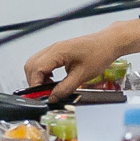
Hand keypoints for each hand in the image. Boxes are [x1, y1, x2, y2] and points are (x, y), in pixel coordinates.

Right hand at [22, 20, 138, 102]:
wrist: (108, 43)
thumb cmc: (99, 53)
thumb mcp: (82, 76)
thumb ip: (65, 88)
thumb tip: (53, 98)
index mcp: (57, 52)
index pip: (35, 69)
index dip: (35, 85)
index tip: (40, 96)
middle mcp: (53, 49)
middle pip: (31, 66)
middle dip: (34, 82)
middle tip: (44, 93)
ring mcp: (55, 49)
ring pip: (35, 64)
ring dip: (39, 77)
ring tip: (49, 88)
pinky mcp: (58, 52)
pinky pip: (43, 62)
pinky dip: (44, 73)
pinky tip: (53, 80)